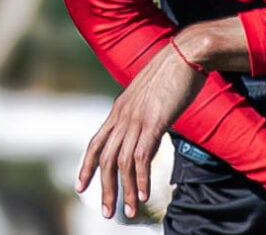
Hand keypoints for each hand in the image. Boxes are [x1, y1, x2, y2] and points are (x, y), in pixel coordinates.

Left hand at [77, 39, 206, 218]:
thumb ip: (144, 114)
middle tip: (106, 212)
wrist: (186, 53)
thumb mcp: (151, 96)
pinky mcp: (154, 121)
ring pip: (122, 163)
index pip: (96, 143)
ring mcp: (137, 118)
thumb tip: (147, 132)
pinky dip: (141, 178)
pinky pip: (141, 156)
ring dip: (125, 190)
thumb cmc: (174, 72)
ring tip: (129, 211)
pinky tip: (144, 194)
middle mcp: (123, 115)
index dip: (87, 166)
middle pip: (106, 159)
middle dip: (105, 188)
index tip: (80, 186)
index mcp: (119, 109)